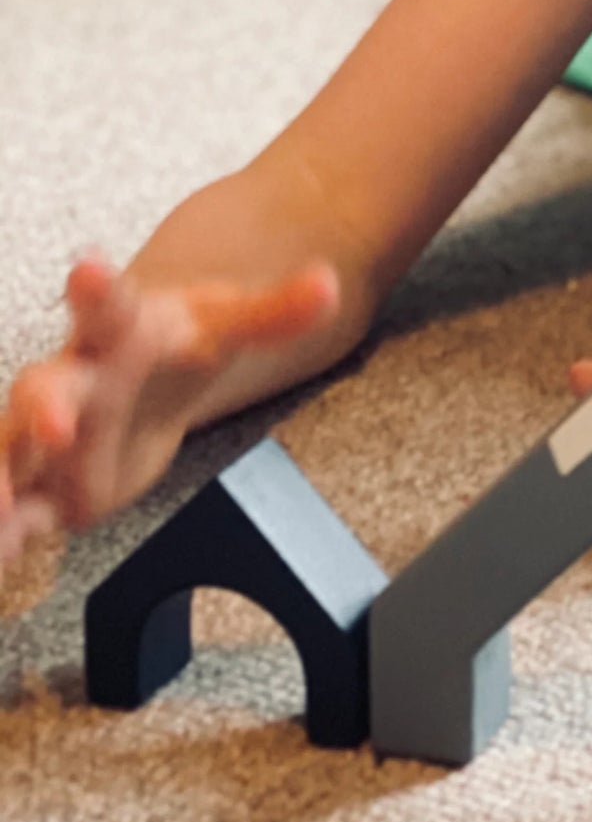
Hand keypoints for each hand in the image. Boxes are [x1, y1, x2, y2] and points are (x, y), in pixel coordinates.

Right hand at [0, 253, 340, 569]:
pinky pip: (17, 513)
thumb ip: (274, 311)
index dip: (98, 289)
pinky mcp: (46, 488)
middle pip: (42, 389)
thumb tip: (329, 286)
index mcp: (115, 333)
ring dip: (2, 477)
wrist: (139, 373)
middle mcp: (70, 381)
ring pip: (10, 453)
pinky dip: (5, 535)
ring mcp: (46, 436)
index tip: (91, 268)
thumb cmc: (174, 341)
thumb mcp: (224, 325)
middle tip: (58, 424)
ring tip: (0, 507)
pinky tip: (3, 553)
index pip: (106, 306)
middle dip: (46, 407)